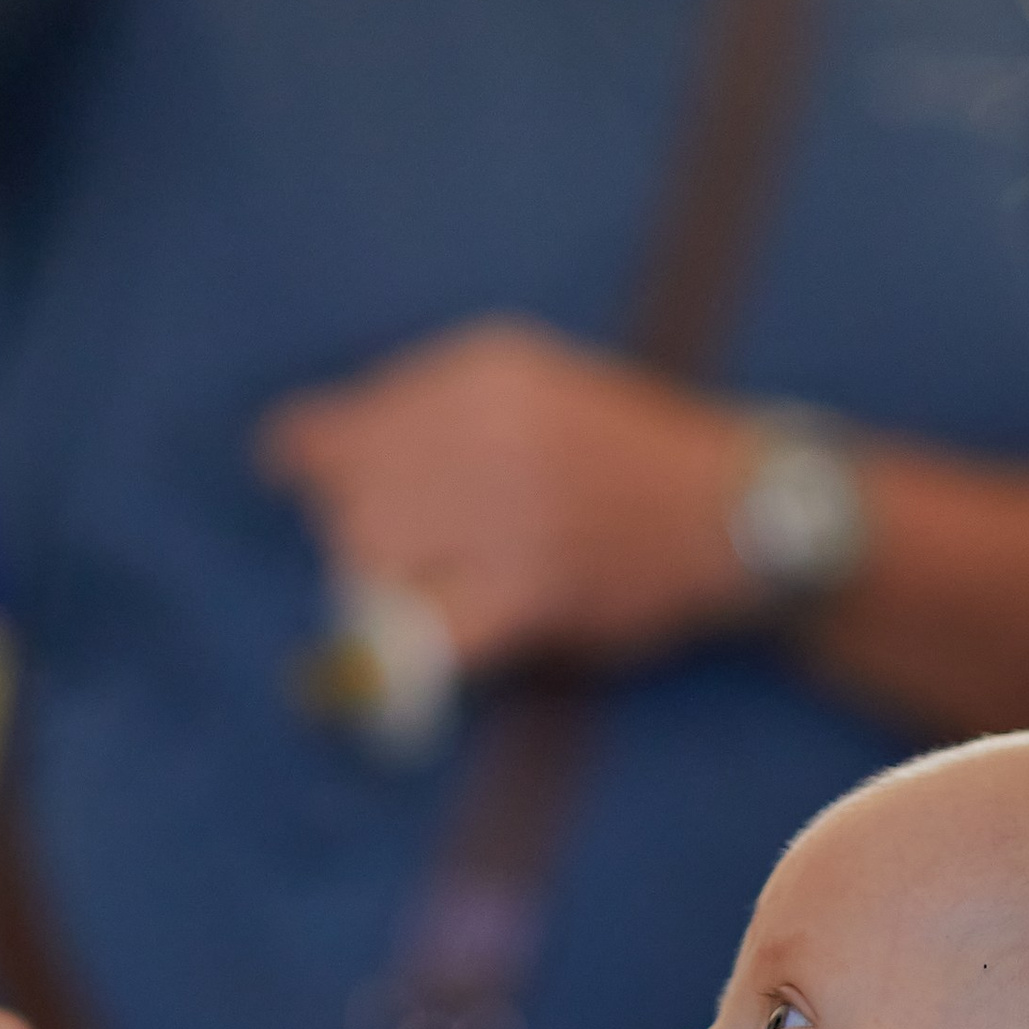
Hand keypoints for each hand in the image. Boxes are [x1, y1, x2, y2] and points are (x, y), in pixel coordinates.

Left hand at [259, 317, 769, 672]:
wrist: (740, 508)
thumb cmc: (626, 454)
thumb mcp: (532, 389)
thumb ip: (427, 413)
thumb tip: (287, 453)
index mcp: (481, 368)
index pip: (343, 428)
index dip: (324, 478)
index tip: (332, 501)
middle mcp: (488, 428)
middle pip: (353, 498)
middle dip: (358, 540)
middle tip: (404, 564)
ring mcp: (512, 508)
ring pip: (375, 559)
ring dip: (381, 591)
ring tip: (428, 597)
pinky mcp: (534, 588)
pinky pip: (425, 632)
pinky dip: (403, 654)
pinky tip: (414, 660)